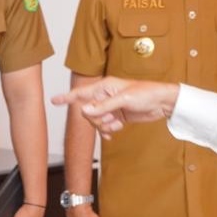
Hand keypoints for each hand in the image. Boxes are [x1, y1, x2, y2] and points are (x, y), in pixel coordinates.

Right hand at [51, 77, 179, 135]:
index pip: (81, 93)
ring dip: (104, 125)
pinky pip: (105, 125)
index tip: (54, 101)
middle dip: (96, 119)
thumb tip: (85, 110)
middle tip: (109, 119)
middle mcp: (105, 96)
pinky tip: (115, 130)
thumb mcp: (123, 100)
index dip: (67, 98)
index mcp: (104, 86)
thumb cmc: (145, 93)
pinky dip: (108, 129)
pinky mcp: (117, 115)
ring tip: (116, 123)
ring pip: (96, 120)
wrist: (162, 103)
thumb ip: (103, 106)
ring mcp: (111, 107)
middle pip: (88, 112)